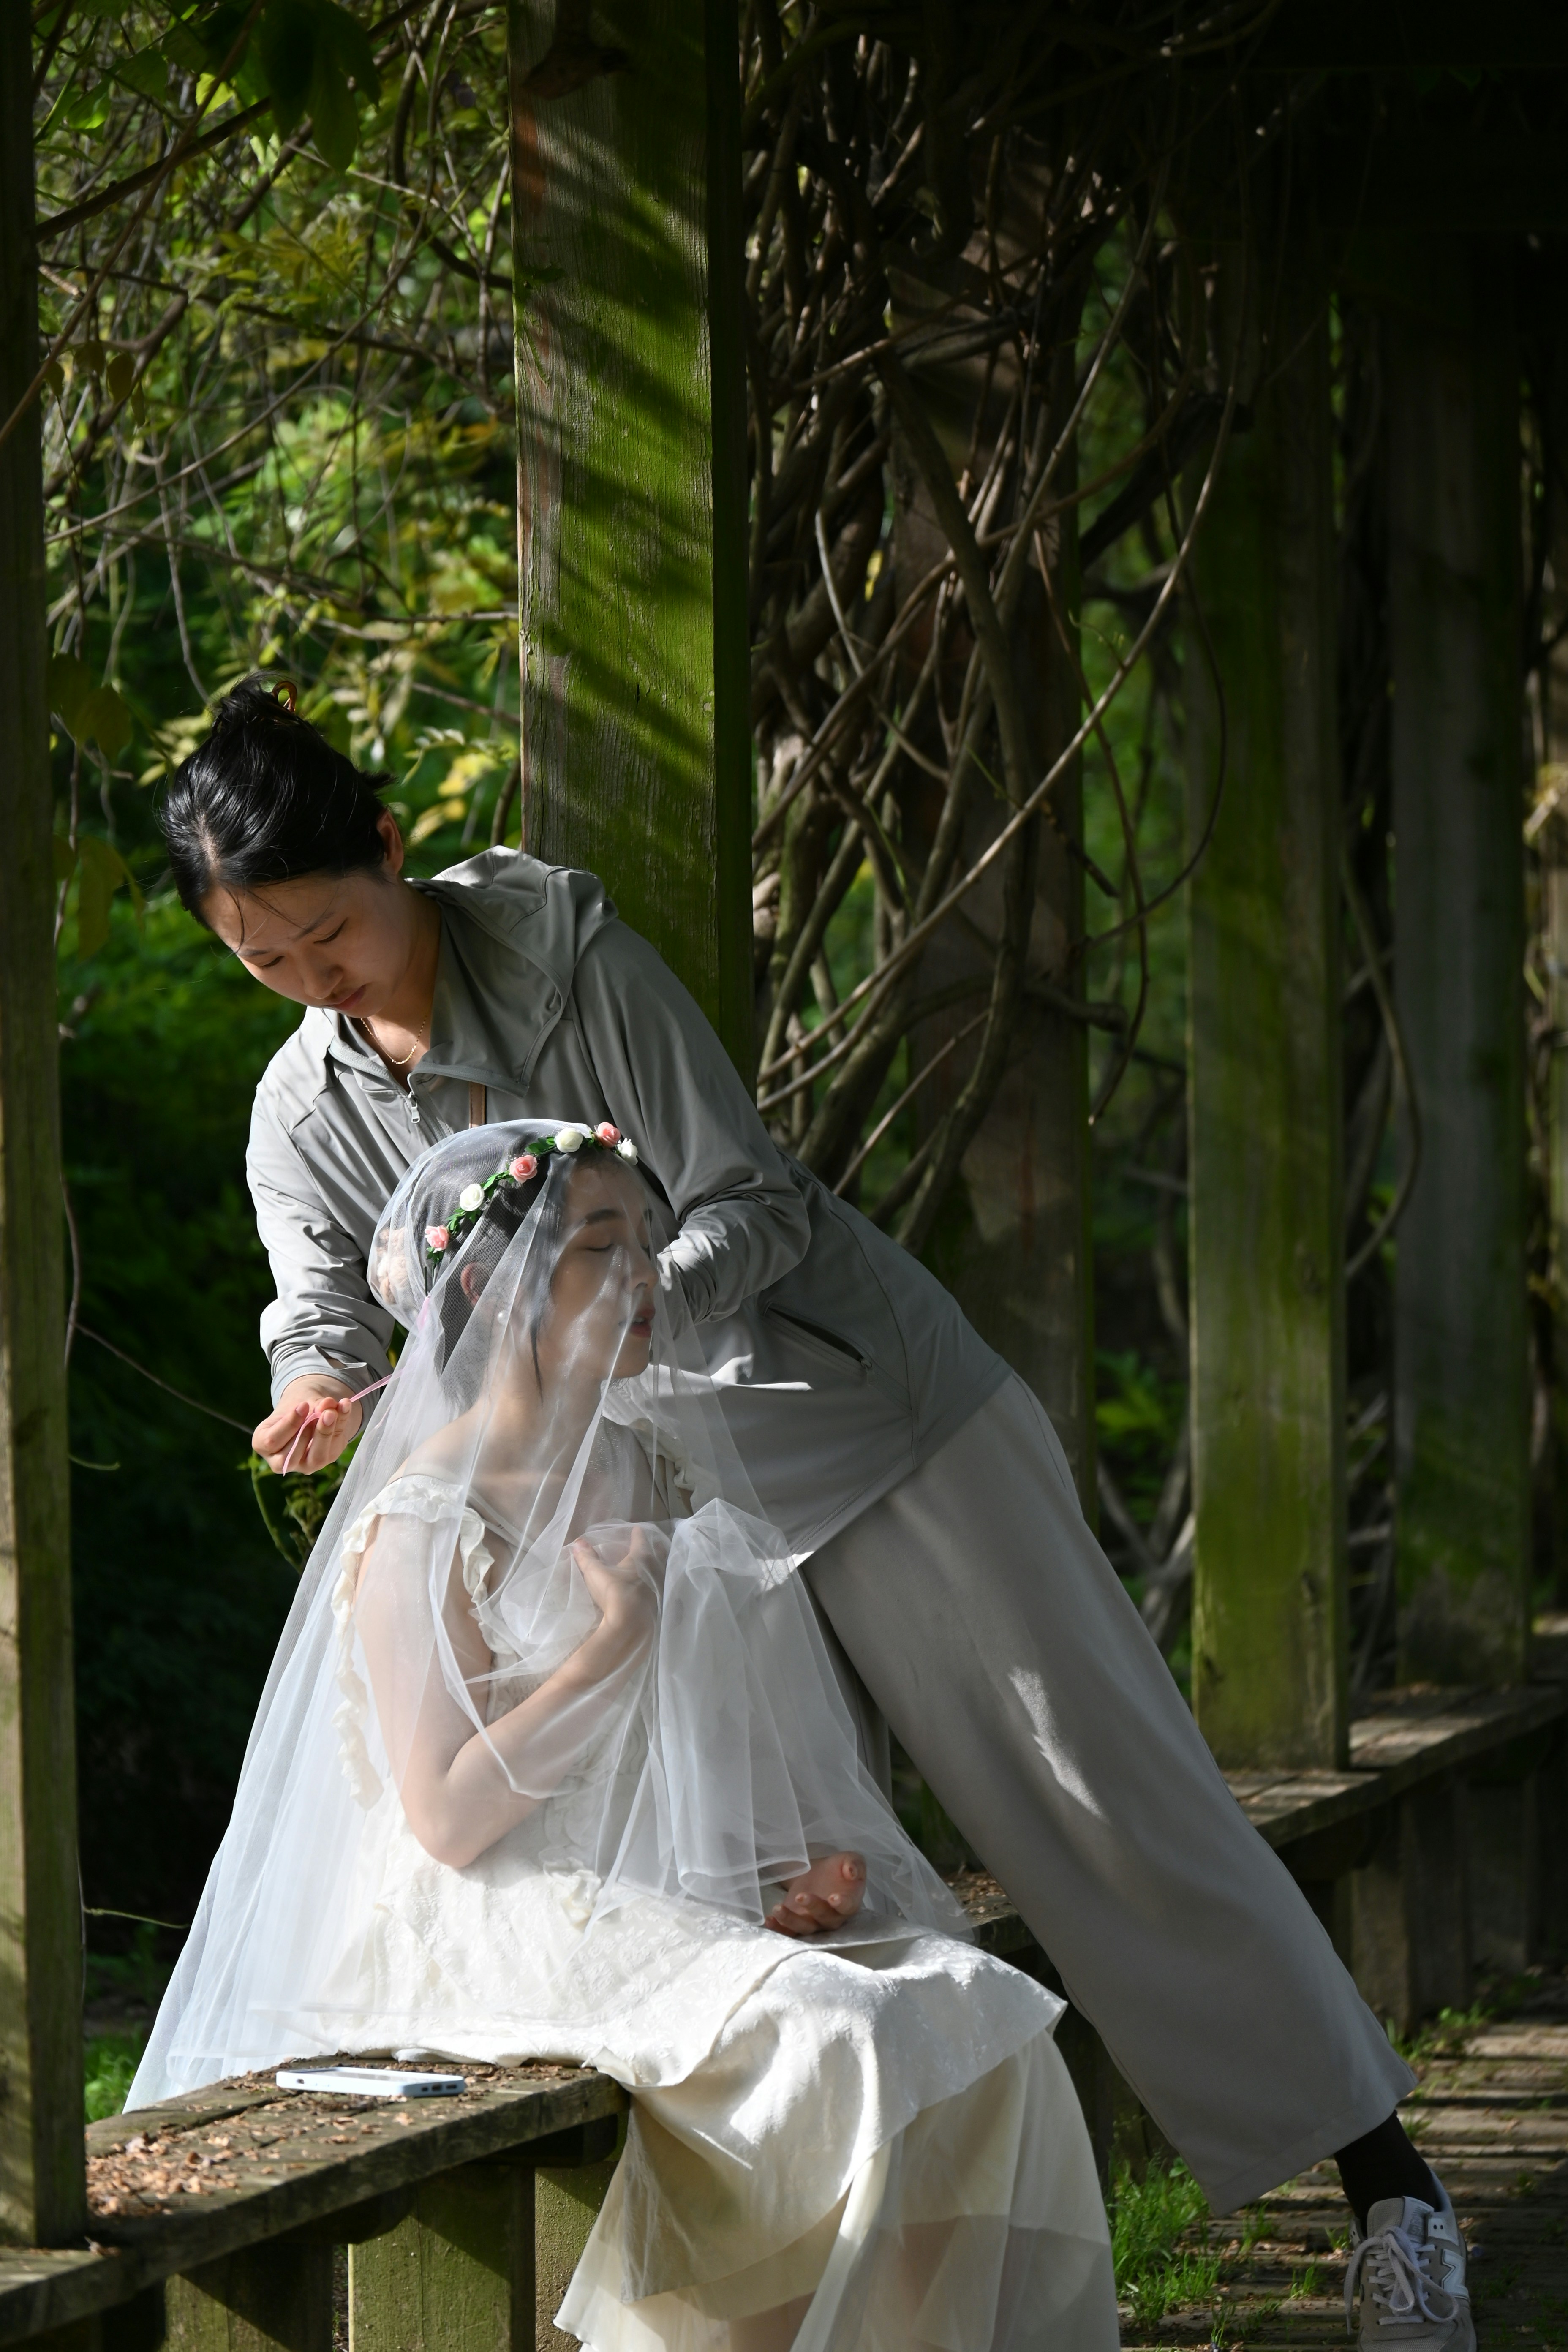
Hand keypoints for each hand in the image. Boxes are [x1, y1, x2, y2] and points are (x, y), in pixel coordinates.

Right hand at [253, 1377, 362, 1474]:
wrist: (308, 1409)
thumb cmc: (294, 1407)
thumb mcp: (297, 1401)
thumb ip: (312, 1404)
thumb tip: (328, 1404)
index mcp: (263, 1444)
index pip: (272, 1441)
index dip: (289, 1424)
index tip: (303, 1405)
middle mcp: (280, 1461)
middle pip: (291, 1457)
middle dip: (308, 1433)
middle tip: (321, 1412)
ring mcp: (304, 1464)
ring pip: (316, 1459)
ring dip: (326, 1433)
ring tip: (332, 1412)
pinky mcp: (325, 1459)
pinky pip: (335, 1446)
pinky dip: (342, 1423)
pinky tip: (345, 1406)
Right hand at [571, 1528, 660, 1643]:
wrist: (629, 1625)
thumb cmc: (614, 1592)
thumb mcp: (596, 1573)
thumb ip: (587, 1557)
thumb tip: (578, 1542)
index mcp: (641, 1558)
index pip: (640, 1541)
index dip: (637, 1534)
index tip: (637, 1529)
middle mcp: (655, 1570)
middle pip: (657, 1554)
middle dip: (655, 1548)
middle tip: (655, 1543)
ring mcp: (660, 1587)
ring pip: (662, 1571)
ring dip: (659, 1567)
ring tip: (655, 1565)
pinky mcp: (661, 1603)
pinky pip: (662, 1588)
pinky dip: (659, 1584)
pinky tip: (655, 1588)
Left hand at [765, 1851, 864, 1936]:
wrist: (821, 1875)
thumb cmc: (839, 1869)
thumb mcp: (850, 1860)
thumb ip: (855, 1864)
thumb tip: (851, 1872)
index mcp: (848, 1903)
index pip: (847, 1907)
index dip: (842, 1904)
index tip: (833, 1898)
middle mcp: (832, 1918)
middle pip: (824, 1919)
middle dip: (813, 1908)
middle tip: (801, 1896)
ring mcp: (814, 1923)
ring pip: (804, 1928)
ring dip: (790, 1920)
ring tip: (778, 1909)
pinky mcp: (797, 1923)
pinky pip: (789, 1931)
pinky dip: (779, 1929)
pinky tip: (769, 1920)